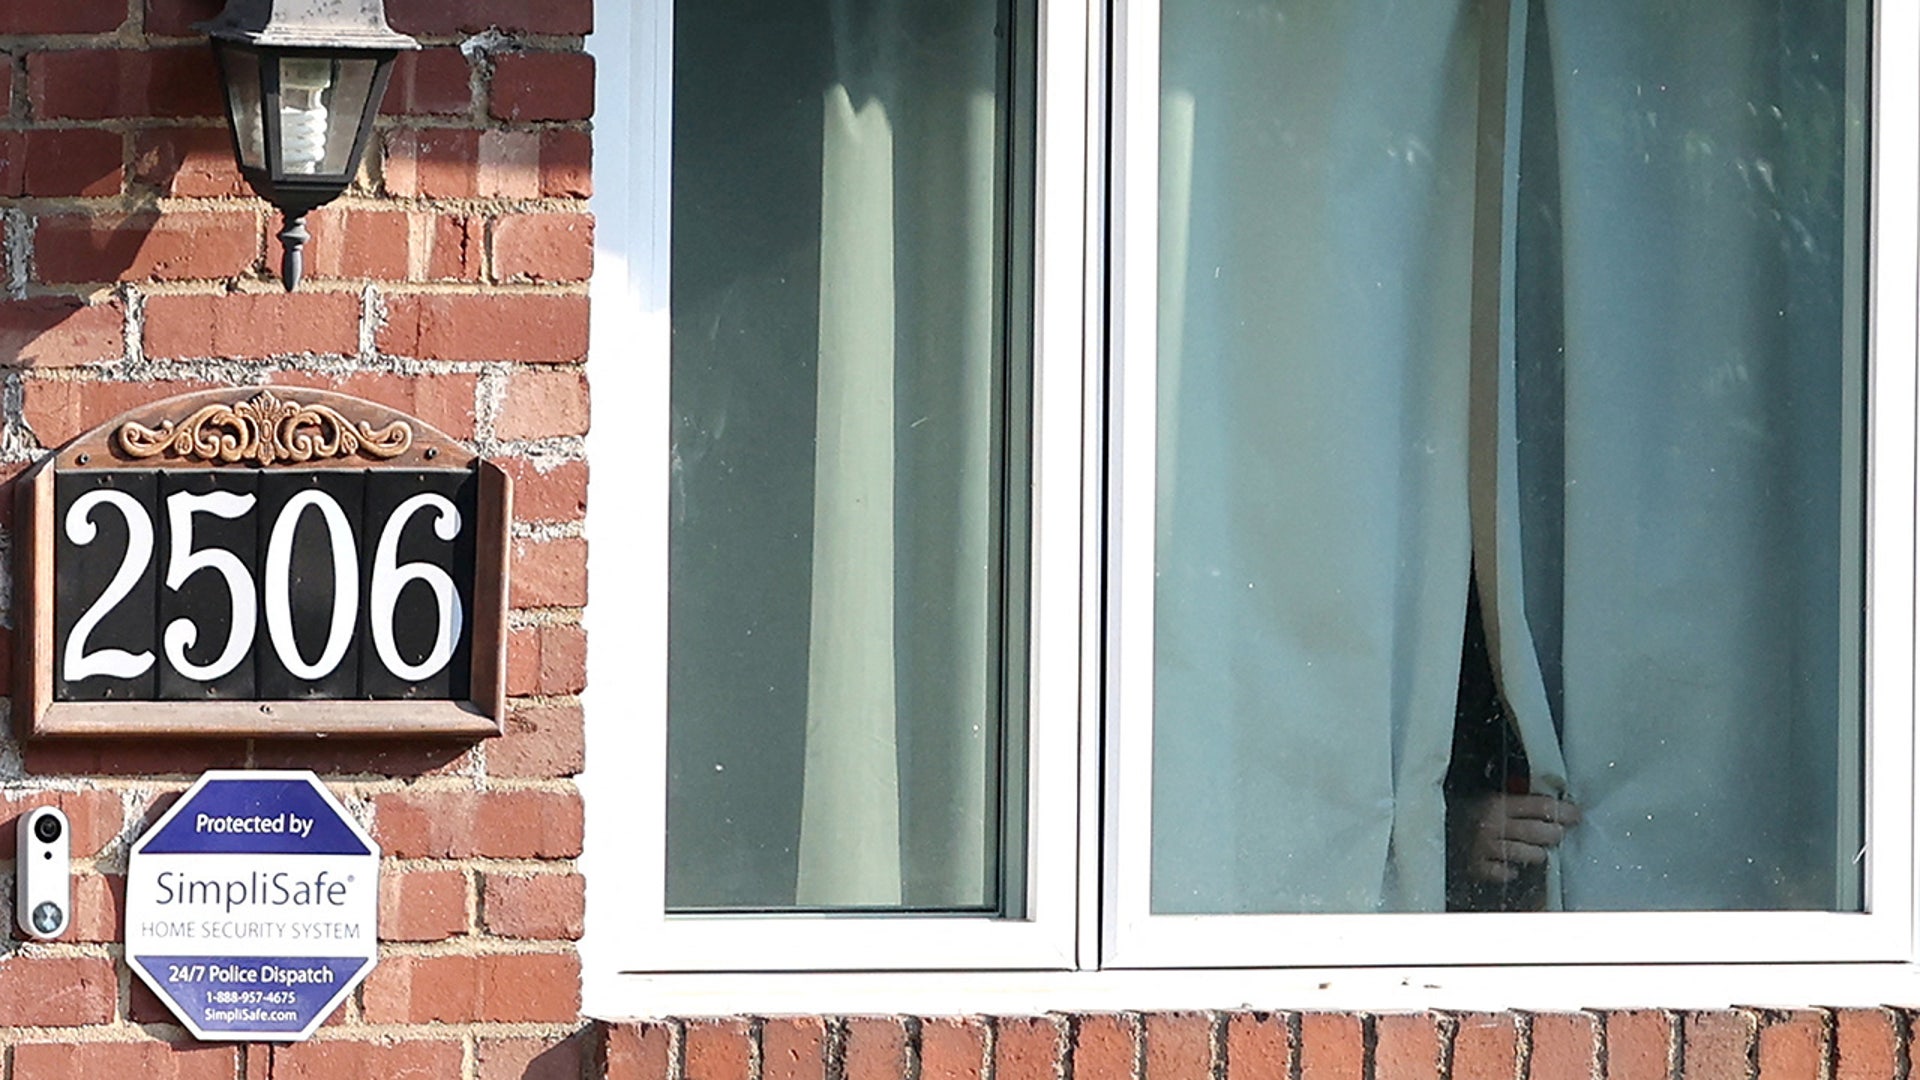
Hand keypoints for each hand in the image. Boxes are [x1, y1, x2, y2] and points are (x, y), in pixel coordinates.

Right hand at [1461, 794, 1581, 883]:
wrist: (1428, 828)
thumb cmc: (1462, 811)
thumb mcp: (1486, 798)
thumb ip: (1514, 802)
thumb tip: (1551, 804)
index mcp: (1496, 803)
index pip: (1541, 806)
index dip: (1563, 811)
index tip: (1575, 815)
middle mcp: (1493, 825)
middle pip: (1539, 831)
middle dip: (1555, 834)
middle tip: (1558, 834)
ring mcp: (1485, 848)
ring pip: (1528, 854)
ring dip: (1538, 854)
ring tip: (1539, 851)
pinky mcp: (1478, 868)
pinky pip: (1506, 873)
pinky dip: (1512, 871)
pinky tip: (1513, 866)